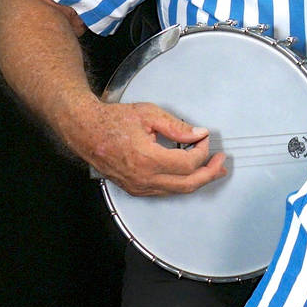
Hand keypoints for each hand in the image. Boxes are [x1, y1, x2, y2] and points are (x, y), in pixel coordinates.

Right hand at [67, 98, 227, 195]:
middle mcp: (143, 178)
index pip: (188, 163)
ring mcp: (138, 186)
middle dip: (209, 174)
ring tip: (212, 171)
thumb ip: (177, 127)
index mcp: (147, 159)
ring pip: (177, 191)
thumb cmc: (112, 120)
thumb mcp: (149, 114)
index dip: (203, 151)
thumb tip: (198, 134)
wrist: (86, 130)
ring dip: (197, 181)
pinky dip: (180, 183)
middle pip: (187, 184)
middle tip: (221, 163)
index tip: (205, 139)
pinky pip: (164, 191)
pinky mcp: (134, 189)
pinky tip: (188, 174)